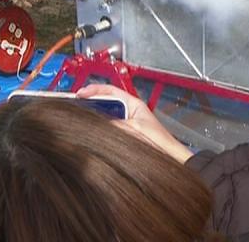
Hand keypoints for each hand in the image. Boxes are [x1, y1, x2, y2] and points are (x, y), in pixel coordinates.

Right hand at [77, 84, 192, 162]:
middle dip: (92, 104)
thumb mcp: (135, 128)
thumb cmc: (161, 141)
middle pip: (106, 104)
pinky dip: (101, 131)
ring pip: (106, 118)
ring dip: (96, 119)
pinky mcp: (125, 136)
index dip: (95, 90)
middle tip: (78, 107)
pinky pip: (109, 130)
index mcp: (134, 104)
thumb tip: (98, 123)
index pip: (111, 91)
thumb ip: (116, 123)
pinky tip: (95, 134)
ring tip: (84, 119)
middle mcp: (129, 112)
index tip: (81, 93)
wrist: (170, 157)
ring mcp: (127, 124)